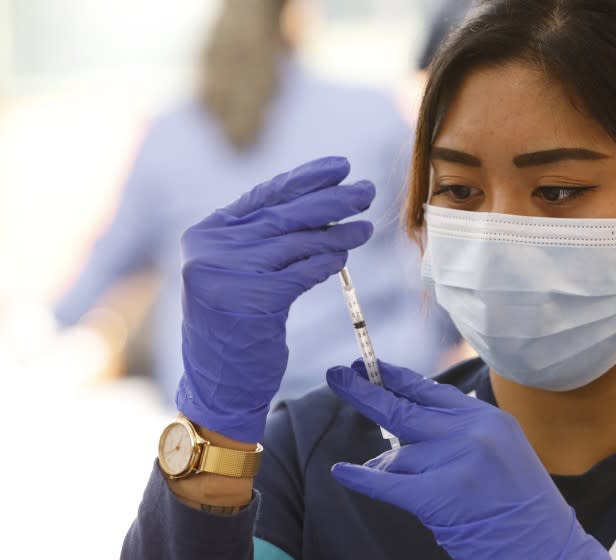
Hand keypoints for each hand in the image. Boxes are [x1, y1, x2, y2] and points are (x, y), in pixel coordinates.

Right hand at [176, 157, 374, 442]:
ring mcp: (227, 272)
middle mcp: (211, 248)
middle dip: (331, 200)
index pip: (265, 196)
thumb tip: (323, 205)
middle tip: (366, 190)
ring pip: (296, 243)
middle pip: (285, 215)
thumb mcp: (239, 272)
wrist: (219, 384)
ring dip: (338, 233)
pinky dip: (326, 262)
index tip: (340, 167)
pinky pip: (301, 273)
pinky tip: (344, 256)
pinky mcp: (251, 299)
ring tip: (366, 225)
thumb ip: (264, 238)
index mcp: (206, 233)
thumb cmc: (235, 327)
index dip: (305, 179)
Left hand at [326, 361, 609, 559]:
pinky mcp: (439, 496)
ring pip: (396, 457)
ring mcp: (454, 463)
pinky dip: (361, 478)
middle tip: (336, 375)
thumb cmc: (523, 507)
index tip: (369, 367)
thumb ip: (457, 434)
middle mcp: (470, 433)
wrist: (548, 549)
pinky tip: (342, 471)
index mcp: (486, 419)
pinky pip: (388, 483)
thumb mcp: (501, 452)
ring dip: (385, 468)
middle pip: (402, 407)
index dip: (395, 377)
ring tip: (388, 477)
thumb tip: (402, 432)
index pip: (430, 391)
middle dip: (364, 391)